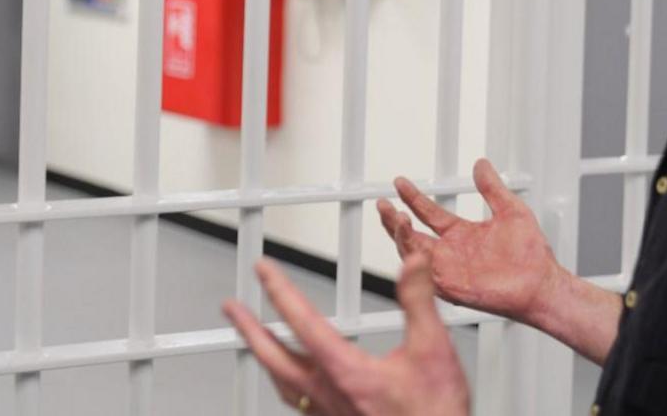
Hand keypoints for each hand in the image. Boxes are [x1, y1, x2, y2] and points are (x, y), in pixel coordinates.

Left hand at [223, 255, 469, 415]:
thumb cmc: (435, 414)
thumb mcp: (433, 350)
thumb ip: (418, 302)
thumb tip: (411, 265)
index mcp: (347, 372)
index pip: (302, 322)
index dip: (280, 291)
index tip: (264, 271)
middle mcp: (329, 395)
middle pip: (275, 357)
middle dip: (249, 328)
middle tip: (231, 309)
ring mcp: (329, 414)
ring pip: (282, 383)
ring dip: (264, 357)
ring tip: (253, 341)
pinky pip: (297, 404)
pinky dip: (284, 384)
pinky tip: (290, 382)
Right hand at [377, 158, 562, 325]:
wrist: (541, 283)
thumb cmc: (531, 254)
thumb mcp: (511, 210)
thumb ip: (493, 188)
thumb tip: (481, 164)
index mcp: (461, 233)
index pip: (429, 213)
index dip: (413, 197)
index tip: (399, 182)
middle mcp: (450, 251)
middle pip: (411, 234)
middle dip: (393, 220)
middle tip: (383, 204)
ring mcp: (449, 270)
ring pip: (413, 253)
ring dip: (401, 237)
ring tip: (397, 219)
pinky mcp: (452, 287)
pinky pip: (426, 275)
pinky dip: (415, 262)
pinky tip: (411, 246)